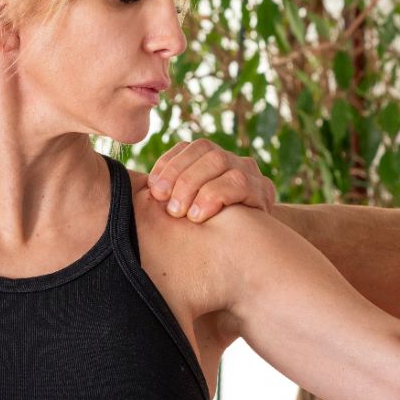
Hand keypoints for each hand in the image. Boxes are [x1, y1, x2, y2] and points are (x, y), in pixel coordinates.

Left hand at [147, 140, 275, 221]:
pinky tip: (200, 216)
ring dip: (194, 185)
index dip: (168, 164)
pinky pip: (237, 183)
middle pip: (205, 151)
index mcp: (212, 160)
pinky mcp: (263, 190)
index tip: (153, 189)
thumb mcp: (189, 210)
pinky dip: (213, 196)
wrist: (254, 252)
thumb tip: (136, 193)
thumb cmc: (211, 231)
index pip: (188, 147)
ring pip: (219, 161)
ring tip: (180, 212)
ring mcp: (249, 173)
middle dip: (179, 177)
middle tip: (166, 206)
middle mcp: (232, 161)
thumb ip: (170, 198)